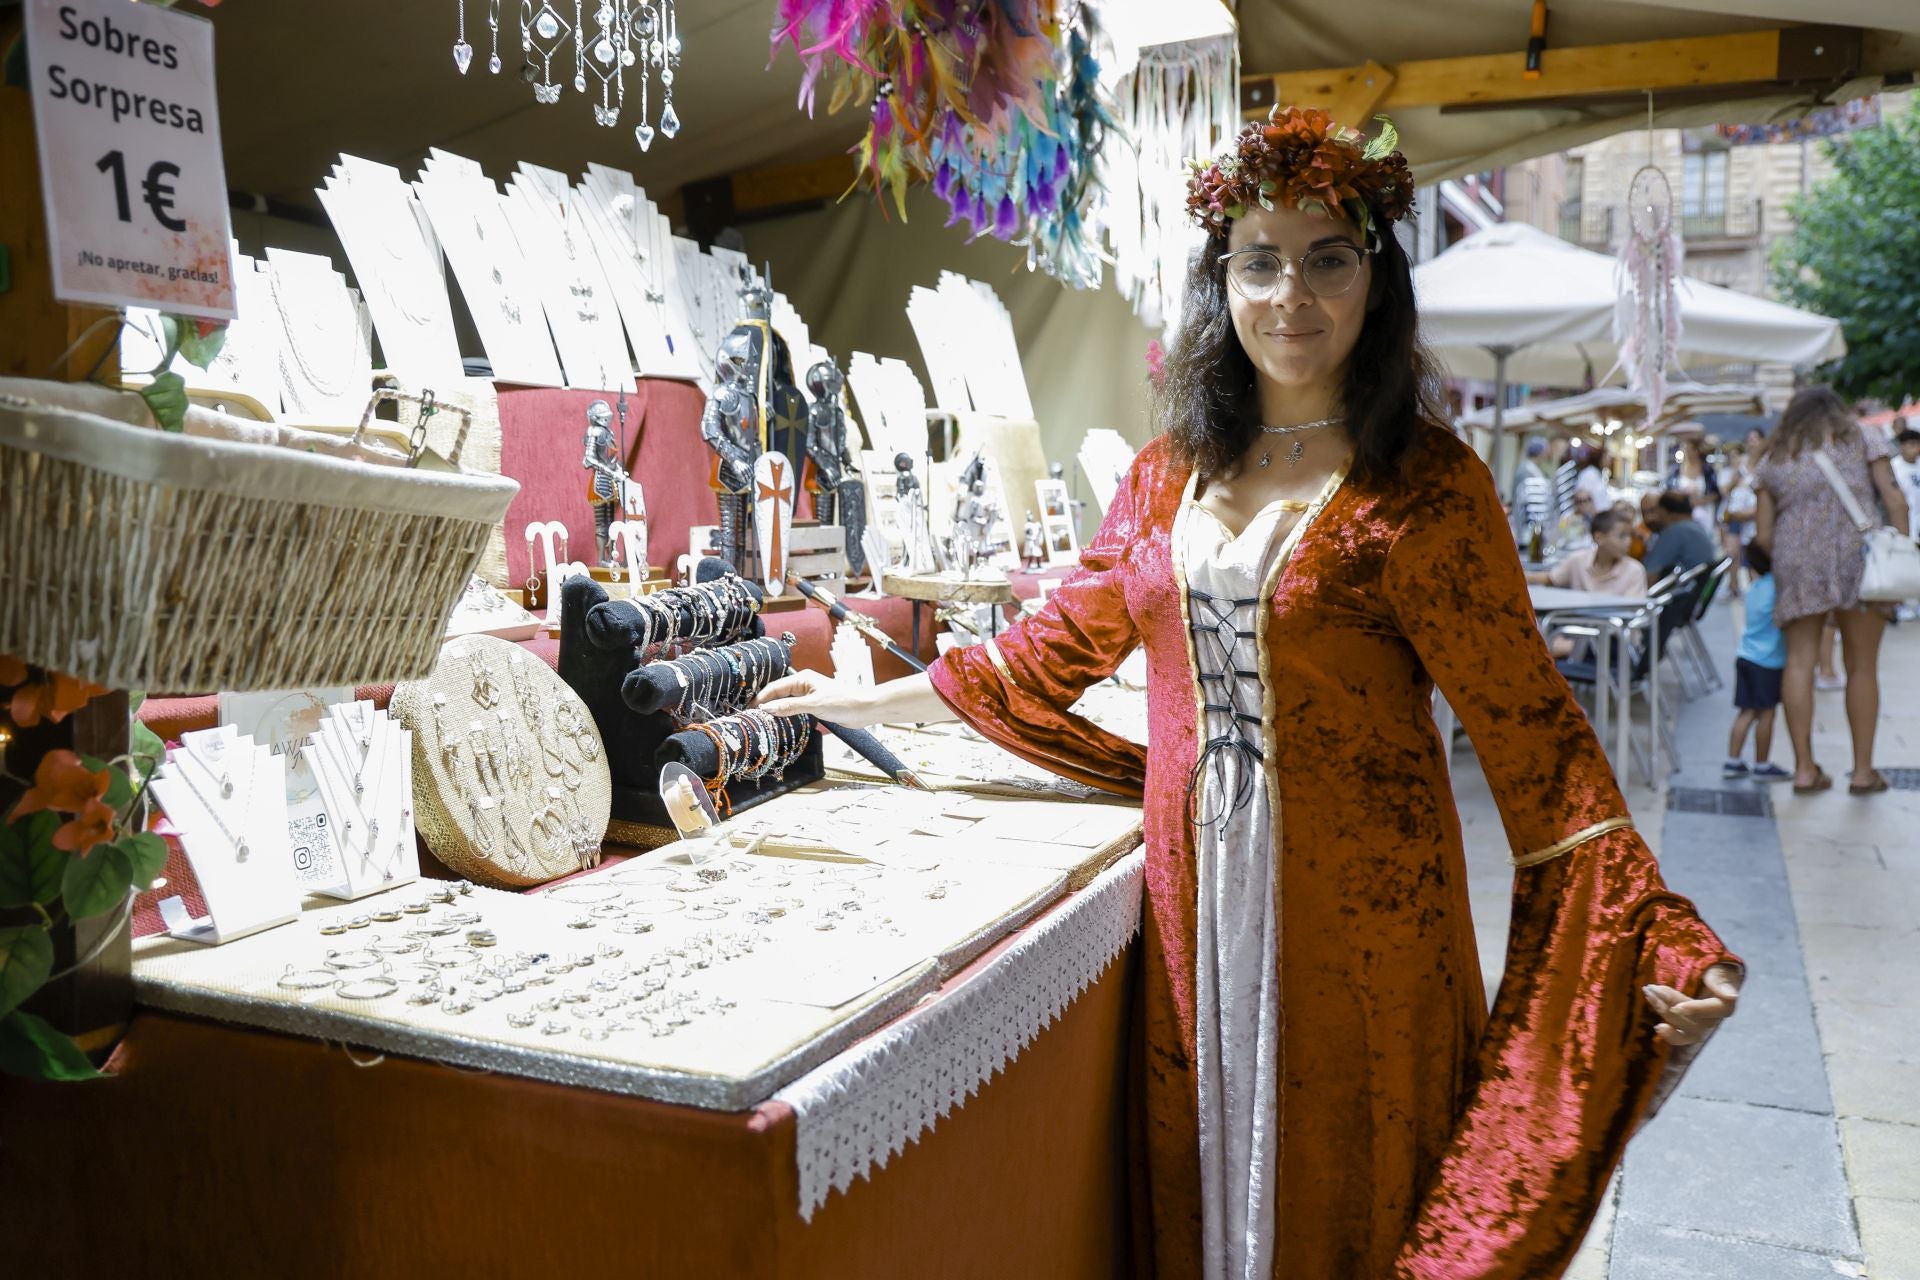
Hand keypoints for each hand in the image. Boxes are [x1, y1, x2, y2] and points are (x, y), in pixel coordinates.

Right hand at [754, 670, 872, 725]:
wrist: (863, 710)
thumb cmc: (842, 702)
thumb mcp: (814, 705)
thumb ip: (790, 707)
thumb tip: (767, 708)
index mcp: (803, 679)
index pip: (776, 687)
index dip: (762, 697)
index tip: (750, 709)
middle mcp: (804, 685)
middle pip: (778, 694)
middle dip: (766, 703)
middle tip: (752, 716)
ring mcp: (808, 695)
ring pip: (785, 702)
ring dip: (775, 709)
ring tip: (762, 720)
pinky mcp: (813, 705)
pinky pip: (793, 708)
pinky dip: (785, 714)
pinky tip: (778, 721)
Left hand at [1643, 963, 1741, 1046]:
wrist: (1707, 977)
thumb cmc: (1713, 971)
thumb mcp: (1717, 970)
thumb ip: (1720, 980)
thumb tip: (1732, 996)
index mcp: (1725, 1003)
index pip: (1714, 1009)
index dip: (1696, 1009)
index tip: (1678, 1008)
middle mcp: (1714, 1019)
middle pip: (1694, 1018)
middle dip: (1671, 1002)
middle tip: (1652, 988)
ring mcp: (1701, 1027)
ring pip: (1685, 1027)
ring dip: (1664, 1012)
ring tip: (1649, 994)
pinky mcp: (1689, 1030)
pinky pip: (1682, 1038)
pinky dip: (1670, 1035)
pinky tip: (1658, 1027)